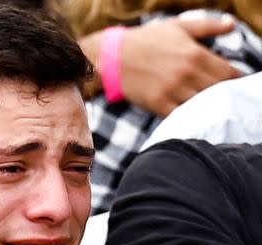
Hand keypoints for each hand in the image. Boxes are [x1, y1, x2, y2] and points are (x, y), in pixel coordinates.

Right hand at [120, 16, 239, 115]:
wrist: (112, 57)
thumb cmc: (146, 40)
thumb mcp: (178, 27)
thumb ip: (208, 26)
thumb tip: (232, 26)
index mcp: (195, 54)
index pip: (228, 72)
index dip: (233, 79)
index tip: (230, 81)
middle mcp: (186, 73)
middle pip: (217, 91)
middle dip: (221, 93)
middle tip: (217, 94)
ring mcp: (172, 91)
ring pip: (201, 105)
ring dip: (205, 106)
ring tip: (204, 105)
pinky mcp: (158, 104)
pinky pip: (181, 116)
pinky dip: (187, 116)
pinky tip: (187, 113)